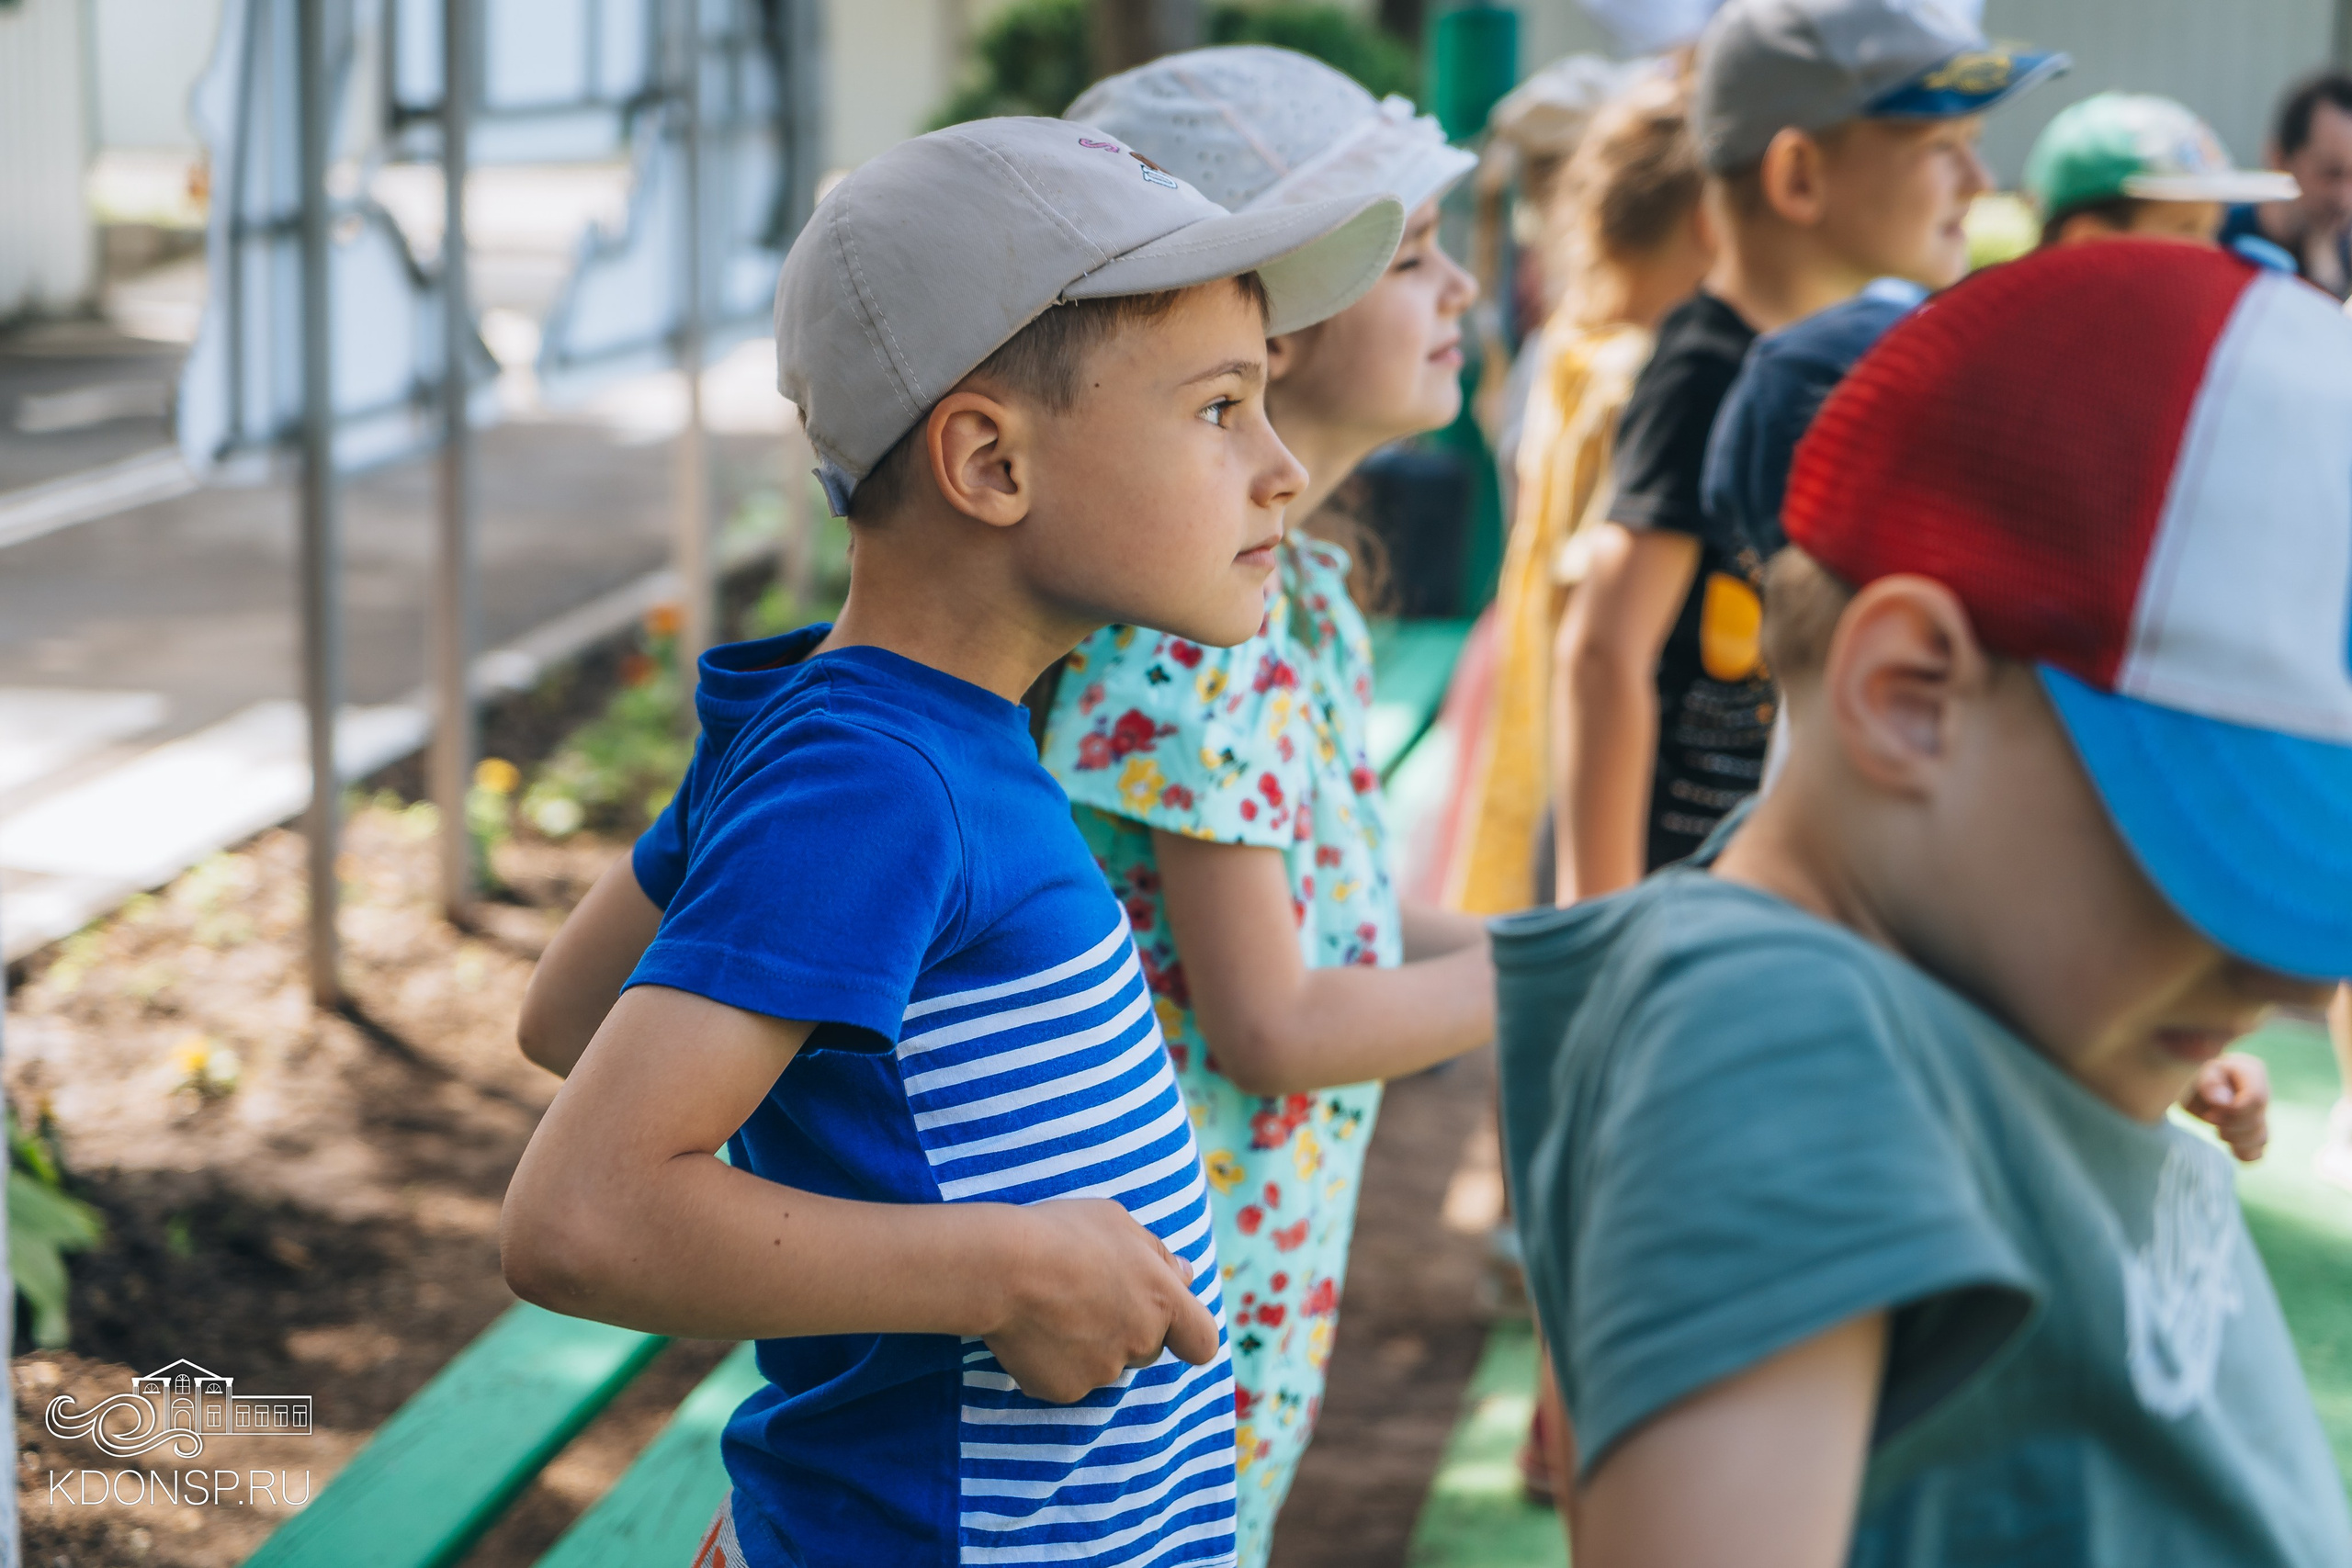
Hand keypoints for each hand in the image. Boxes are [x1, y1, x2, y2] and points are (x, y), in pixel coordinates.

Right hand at [983, 1200, 1219, 1404]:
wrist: (1002, 1268)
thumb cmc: (1063, 1234)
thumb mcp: (1118, 1222)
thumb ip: (1157, 1254)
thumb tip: (1183, 1274)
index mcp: (1163, 1301)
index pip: (1201, 1341)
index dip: (1189, 1335)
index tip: (1172, 1324)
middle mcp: (1140, 1343)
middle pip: (1147, 1347)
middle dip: (1127, 1327)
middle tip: (1087, 1294)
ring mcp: (1102, 1372)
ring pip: (1105, 1362)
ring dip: (1088, 1342)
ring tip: (1050, 1304)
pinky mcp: (1063, 1389)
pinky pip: (1066, 1377)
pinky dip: (1053, 1359)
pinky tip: (1031, 1329)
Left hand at [2182, 1053, 2269, 1162]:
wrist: (2189, 1080)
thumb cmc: (2195, 1070)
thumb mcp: (2199, 1069)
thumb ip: (2210, 1083)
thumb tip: (2223, 1103)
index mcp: (2252, 1071)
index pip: (2257, 1099)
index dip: (2234, 1112)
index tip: (2210, 1114)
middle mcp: (2263, 1093)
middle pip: (2257, 1122)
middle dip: (2230, 1126)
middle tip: (2209, 1118)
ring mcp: (2260, 1113)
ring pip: (2261, 1138)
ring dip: (2235, 1141)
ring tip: (2219, 1130)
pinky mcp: (2253, 1130)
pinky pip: (2258, 1151)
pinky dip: (2243, 1154)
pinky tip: (2230, 1147)